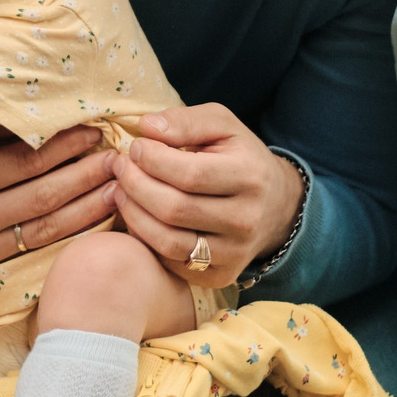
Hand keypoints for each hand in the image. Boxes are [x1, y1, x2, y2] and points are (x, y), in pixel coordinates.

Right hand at [0, 125, 118, 269]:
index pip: (24, 157)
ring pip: (47, 223)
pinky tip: (98, 213)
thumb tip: (41, 99)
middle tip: (118, 155)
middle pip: (43, 191)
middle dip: (86, 172)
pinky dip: (72, 229)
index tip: (93, 127)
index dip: (65, 144)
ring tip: (119, 184)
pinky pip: (39, 245)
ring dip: (89, 203)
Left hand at [108, 105, 304, 289]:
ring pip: (167, 241)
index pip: (188, 174)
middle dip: (135, 185)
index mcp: (250, 177)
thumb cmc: (240, 158)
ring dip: (133, 214)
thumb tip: (147, 127)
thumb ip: (186, 121)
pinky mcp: (219, 276)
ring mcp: (233, 253)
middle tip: (120, 167)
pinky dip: (145, 239)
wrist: (275, 207)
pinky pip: (169, 261)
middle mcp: (245, 220)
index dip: (151, 160)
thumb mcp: (223, 126)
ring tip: (121, 190)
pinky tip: (138, 216)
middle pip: (173, 209)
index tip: (135, 147)